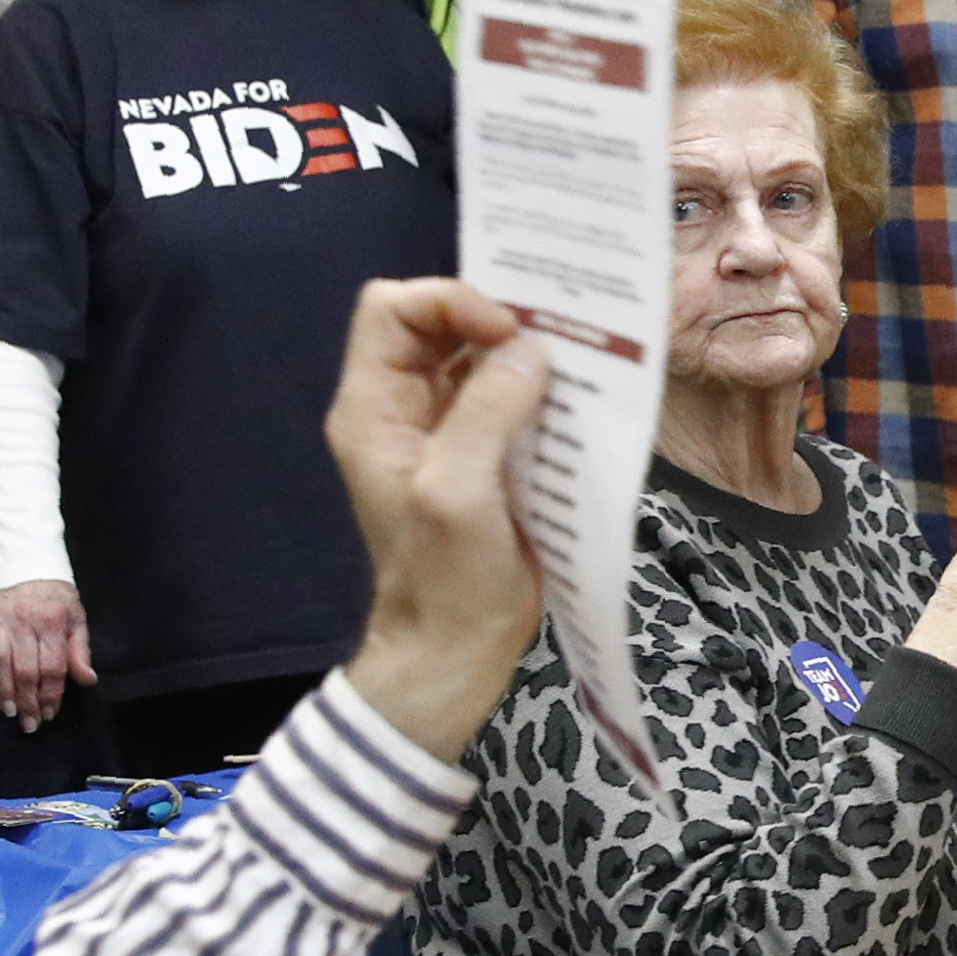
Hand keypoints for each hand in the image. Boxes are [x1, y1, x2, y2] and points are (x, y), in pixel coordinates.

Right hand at [0, 578, 93, 731]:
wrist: (33, 573)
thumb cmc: (57, 606)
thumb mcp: (76, 623)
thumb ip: (80, 652)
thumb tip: (88, 680)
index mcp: (53, 619)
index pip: (52, 666)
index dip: (51, 694)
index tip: (48, 715)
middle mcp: (25, 616)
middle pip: (26, 668)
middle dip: (28, 700)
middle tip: (29, 723)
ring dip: (3, 689)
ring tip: (9, 711)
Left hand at [330, 278, 553, 756]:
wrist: (456, 653)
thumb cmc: (444, 579)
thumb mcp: (457, 491)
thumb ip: (487, 412)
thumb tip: (531, 351)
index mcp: (374, 408)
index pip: (393, 309)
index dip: (449, 302)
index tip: (508, 331)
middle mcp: (404, 408)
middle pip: (438, 323)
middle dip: (494, 317)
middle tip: (553, 329)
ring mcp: (446, 431)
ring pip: (478, 358)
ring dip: (525, 352)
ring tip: (578, 353)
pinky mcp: (487, 456)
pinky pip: (510, 399)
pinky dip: (543, 390)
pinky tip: (582, 395)